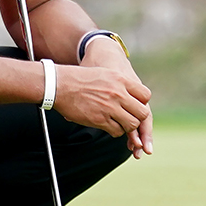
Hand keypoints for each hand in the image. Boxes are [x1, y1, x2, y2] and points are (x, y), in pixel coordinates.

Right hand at [78, 37, 153, 156]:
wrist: (60, 85)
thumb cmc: (81, 78)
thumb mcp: (105, 74)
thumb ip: (120, 84)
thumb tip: (132, 94)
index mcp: (121, 80)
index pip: (145, 95)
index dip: (142, 102)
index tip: (135, 105)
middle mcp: (118, 94)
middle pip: (142, 112)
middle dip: (137, 117)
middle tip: (129, 117)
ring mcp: (109, 107)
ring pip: (132, 124)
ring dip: (128, 127)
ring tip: (120, 123)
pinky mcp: (100, 120)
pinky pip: (117, 131)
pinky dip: (116, 131)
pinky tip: (109, 126)